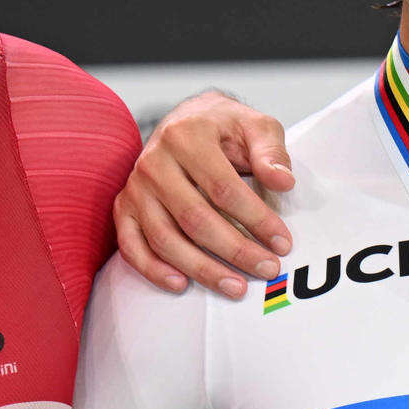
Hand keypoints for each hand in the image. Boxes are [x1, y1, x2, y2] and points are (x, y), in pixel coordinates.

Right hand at [114, 92, 296, 298]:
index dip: (256, 220)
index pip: (224, 188)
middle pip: (195, 218)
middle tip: (268, 269)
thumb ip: (271, 152)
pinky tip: (182, 285)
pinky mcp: (125, 207)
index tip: (283, 243)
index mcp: (187, 136)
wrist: (184, 121)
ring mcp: (136, 187)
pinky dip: (153, 270)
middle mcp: (154, 162)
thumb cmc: (224, 128)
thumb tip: (283, 181)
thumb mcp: (255, 126)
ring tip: (237, 287)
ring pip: (165, 238)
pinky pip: (132, 246)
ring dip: (202, 269)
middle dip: (235, 250)